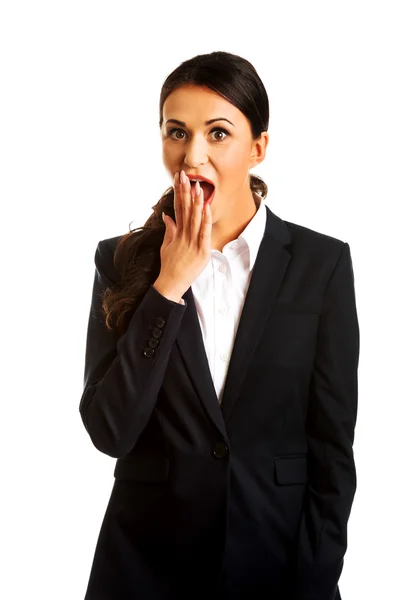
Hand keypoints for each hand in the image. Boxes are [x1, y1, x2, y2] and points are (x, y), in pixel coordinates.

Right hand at [158, 170, 211, 295]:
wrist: (170, 284)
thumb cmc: (169, 266)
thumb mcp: (167, 246)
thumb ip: (169, 230)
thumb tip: (167, 216)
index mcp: (176, 232)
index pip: (178, 207)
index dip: (179, 192)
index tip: (179, 179)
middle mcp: (183, 235)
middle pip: (185, 209)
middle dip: (186, 191)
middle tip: (187, 175)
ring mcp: (192, 243)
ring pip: (195, 219)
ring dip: (196, 202)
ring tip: (198, 187)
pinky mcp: (201, 252)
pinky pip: (204, 233)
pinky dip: (205, 220)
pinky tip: (206, 208)